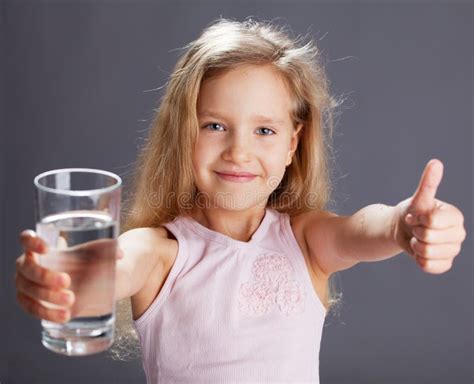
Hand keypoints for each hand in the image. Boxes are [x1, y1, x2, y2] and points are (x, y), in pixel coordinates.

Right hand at [15, 229, 123, 322]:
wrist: (87, 282)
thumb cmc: (87, 261)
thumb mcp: (97, 252)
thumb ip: (108, 248)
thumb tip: (120, 253)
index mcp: (40, 247)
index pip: (26, 239)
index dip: (31, 242)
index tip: (47, 248)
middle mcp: (28, 265)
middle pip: (26, 268)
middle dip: (44, 276)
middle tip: (67, 281)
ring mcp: (25, 285)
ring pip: (28, 291)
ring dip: (48, 297)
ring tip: (72, 299)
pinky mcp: (29, 303)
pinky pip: (33, 310)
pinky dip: (48, 313)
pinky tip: (65, 315)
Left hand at [393, 159, 465, 273]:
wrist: (404, 230)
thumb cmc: (413, 211)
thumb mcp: (418, 199)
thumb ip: (428, 183)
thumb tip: (436, 162)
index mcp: (455, 216)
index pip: (432, 221)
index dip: (418, 219)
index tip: (417, 215)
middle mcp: (459, 233)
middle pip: (429, 238)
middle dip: (416, 232)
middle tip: (416, 228)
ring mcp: (454, 250)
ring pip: (427, 253)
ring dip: (415, 246)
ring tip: (417, 239)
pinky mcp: (445, 264)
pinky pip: (429, 266)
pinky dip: (418, 260)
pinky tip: (420, 252)